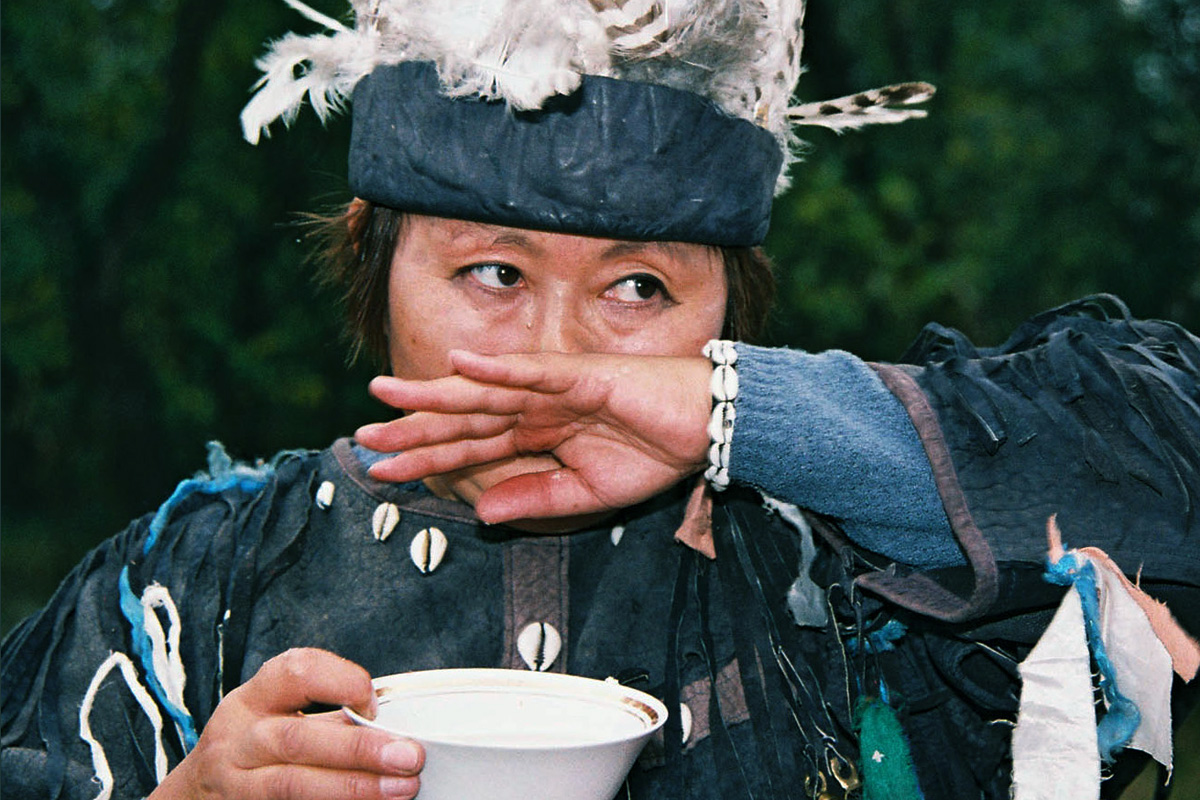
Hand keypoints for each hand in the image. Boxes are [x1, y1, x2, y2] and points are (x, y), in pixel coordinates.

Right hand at [150, 648, 422, 799]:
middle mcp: (238, 740)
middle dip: (358, 748)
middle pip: (297, 739)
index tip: (375, 703)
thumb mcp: (276, 716)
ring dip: (352, 787)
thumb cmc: (254, 746)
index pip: (297, 671)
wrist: (196, 794)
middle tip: (409, 756)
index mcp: (253, 699)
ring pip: (291, 785)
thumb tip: (393, 728)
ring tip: (400, 788)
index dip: (342, 681)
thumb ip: (325, 716)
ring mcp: (236, 784)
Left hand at [356, 350, 712, 522]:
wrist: (708, 431)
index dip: (426, 459)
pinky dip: (497, 367)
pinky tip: (459, 366)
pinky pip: (532, 371)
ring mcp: (554, 388)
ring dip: (435, 392)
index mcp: (537, 435)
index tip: (383, 472)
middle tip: (363, 436)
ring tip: (386, 394)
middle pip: (464, 417)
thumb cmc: (654, 454)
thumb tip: (482, 515)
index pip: (470, 448)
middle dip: (413, 427)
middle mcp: (536, 408)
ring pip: (483, 389)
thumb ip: (536, 499)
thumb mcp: (587, 494)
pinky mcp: (581, 375)